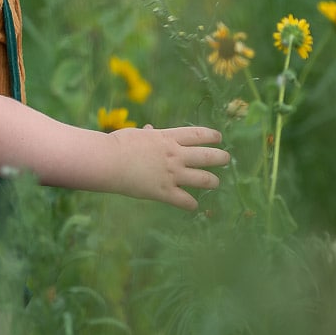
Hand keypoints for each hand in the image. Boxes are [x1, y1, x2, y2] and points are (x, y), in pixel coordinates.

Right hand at [104, 124, 229, 209]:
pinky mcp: (164, 192)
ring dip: (212, 181)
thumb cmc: (119, 144)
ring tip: (215, 182)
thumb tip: (152, 129)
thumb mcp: (137, 134)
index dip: (211, 136)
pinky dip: (191, 204)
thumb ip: (149, 134)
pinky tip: (193, 205)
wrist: (109, 161)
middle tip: (226, 159)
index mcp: (168, 138)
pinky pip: (185, 201)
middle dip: (220, 157)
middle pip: (207, 156)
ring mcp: (172, 174)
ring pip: (203, 179)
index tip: (219, 138)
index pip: (197, 134)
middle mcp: (175, 155)